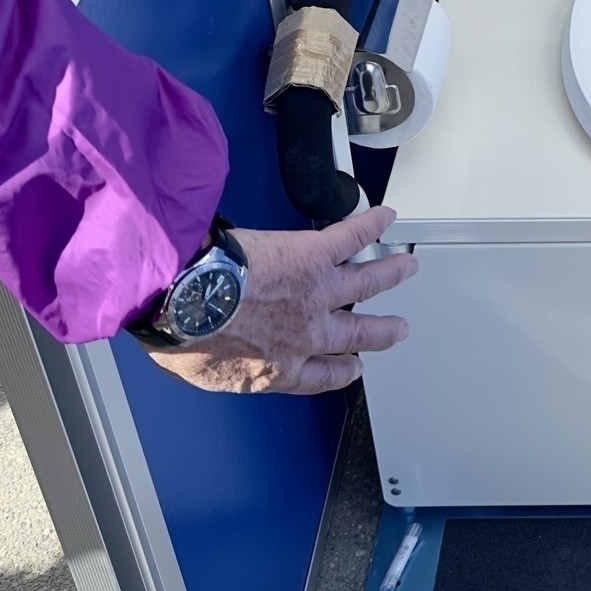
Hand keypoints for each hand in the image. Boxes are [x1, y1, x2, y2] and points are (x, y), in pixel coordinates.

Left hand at [148, 204, 417, 395]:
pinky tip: (384, 216)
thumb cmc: (184, 333)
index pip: (322, 374)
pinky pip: (350, 238)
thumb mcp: (198, 369)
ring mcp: (315, 292)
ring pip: (365, 283)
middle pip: (357, 333)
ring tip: (406, 266)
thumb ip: (218, 364)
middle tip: (397, 329)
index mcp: (279, 366)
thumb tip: (205, 354)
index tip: (354, 366)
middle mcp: (306, 332)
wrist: (185, 299)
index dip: (343, 371)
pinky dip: (370, 225)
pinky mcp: (312, 255)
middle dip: (381, 333)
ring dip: (389, 273)